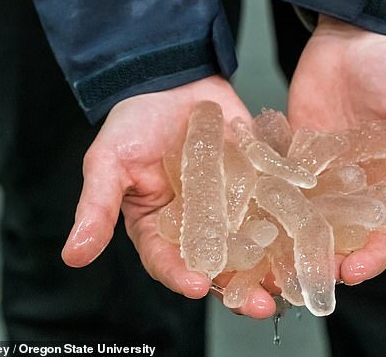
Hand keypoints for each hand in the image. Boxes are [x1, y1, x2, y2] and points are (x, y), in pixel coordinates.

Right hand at [61, 75, 275, 317]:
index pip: (169, 262)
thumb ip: (95, 207)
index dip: (180, 276)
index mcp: (160, 229)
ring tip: (293, 280)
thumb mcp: (107, 162)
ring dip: (274, 263)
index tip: (196, 285)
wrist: (171, 81)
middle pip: (220, 265)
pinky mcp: (260, 181)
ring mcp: (234, 205)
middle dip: (238, 286)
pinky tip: (313, 231)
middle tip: (259, 304)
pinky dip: (295, 218)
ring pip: (256, 243)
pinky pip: (277, 203)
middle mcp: (201, 225)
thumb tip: (72, 254)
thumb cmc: (132, 122)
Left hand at [288, 15, 385, 285]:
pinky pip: (285, 181)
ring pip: (313, 213)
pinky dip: (274, 201)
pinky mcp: (296, 150)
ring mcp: (326, 169)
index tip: (353, 273)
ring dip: (299, 238)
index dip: (374, 255)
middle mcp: (361, 183)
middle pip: (346, 231)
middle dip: (330, 255)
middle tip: (310, 276)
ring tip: (281, 259)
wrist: (357, 33)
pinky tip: (260, 219)